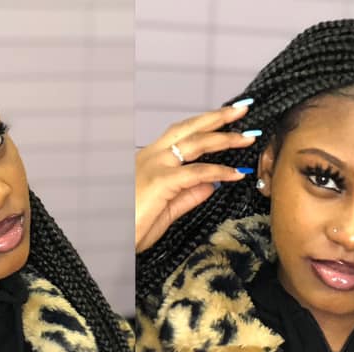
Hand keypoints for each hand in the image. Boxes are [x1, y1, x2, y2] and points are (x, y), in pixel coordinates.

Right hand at [135, 101, 259, 252]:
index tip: (228, 124)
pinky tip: (236, 172)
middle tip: (242, 110)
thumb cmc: (128, 229)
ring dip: (223, 137)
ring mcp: (156, 167)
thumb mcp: (164, 212)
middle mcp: (152, 157)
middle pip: (190, 129)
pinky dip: (219, 171)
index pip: (182, 136)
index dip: (206, 128)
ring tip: (246, 136)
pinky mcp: (161, 182)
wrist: (107, 238)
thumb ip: (188, 197)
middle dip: (217, 118)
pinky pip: (197, 172)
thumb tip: (212, 185)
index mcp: (150, 161)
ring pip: (195, 143)